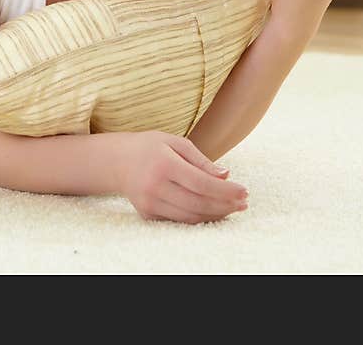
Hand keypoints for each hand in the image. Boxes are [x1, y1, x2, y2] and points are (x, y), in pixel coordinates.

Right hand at [114, 131, 248, 223]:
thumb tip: (226, 176)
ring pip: (190, 216)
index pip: (201, 183)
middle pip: (198, 203)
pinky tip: (213, 211)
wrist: (117, 161)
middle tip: (243, 203)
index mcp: (163, 164)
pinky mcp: (147, 213)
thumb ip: (201, 160)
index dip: (226, 191)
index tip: (244, 191)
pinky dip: (199, 217)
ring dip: (215, 214)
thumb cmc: (150, 147)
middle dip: (225, 205)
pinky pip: (179, 220)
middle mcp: (154, 186)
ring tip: (232, 208)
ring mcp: (149, 202)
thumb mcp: (175, 142)